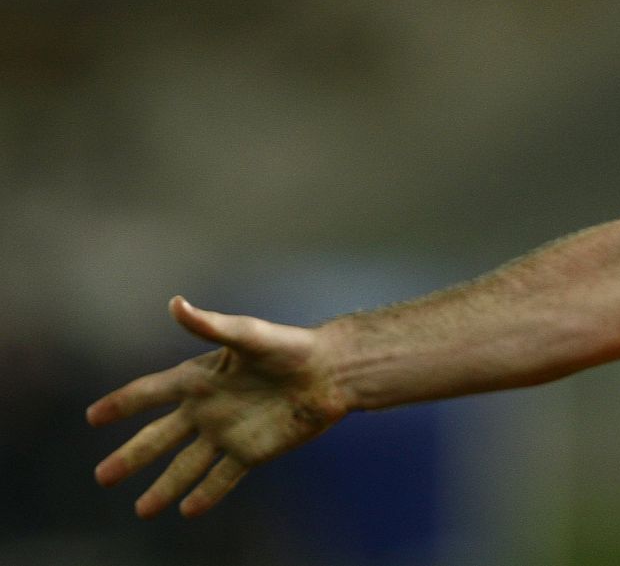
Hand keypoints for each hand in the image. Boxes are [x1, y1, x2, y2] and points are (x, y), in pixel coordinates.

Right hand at [87, 296, 348, 517]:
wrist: (332, 372)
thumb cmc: (290, 347)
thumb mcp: (247, 334)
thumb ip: (210, 324)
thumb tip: (175, 303)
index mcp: (202, 378)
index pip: (151, 392)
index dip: (122, 403)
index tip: (93, 416)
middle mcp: (209, 408)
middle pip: (160, 437)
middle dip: (131, 457)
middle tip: (102, 477)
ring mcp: (229, 432)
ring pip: (187, 465)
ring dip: (163, 486)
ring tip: (141, 510)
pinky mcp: (253, 451)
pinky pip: (224, 477)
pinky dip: (207, 494)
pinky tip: (188, 510)